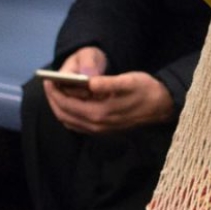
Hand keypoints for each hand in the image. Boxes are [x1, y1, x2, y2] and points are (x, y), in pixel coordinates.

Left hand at [45, 54, 174, 133]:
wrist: (162, 105)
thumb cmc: (145, 89)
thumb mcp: (129, 81)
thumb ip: (108, 83)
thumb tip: (89, 82)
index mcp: (99, 113)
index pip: (67, 105)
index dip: (55, 93)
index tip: (48, 80)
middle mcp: (96, 125)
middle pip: (65, 115)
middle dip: (54, 100)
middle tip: (49, 85)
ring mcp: (99, 129)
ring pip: (70, 122)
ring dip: (60, 108)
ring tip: (57, 93)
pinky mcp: (103, 129)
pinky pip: (78, 125)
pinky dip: (69, 114)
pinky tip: (71, 104)